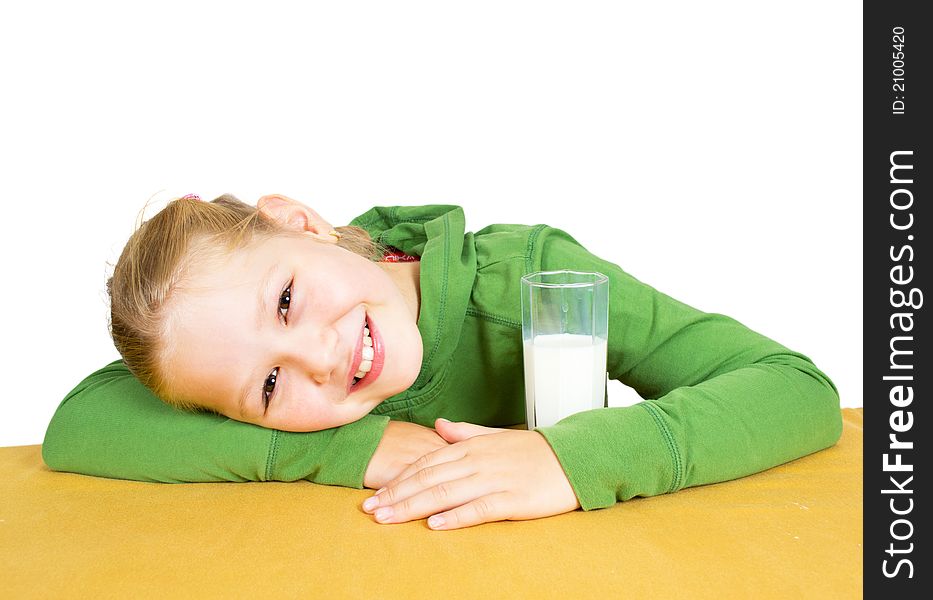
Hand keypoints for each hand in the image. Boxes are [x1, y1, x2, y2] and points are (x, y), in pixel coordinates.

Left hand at [361, 418, 580, 529]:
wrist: (574, 458)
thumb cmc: (534, 451)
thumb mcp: (497, 437)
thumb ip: (465, 433)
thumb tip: (439, 426)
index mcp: (472, 447)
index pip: (426, 462)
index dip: (398, 478)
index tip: (375, 492)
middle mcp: (477, 462)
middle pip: (428, 479)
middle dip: (396, 495)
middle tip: (369, 509)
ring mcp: (494, 480)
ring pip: (445, 493)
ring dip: (413, 507)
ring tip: (388, 518)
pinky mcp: (512, 499)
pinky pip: (479, 509)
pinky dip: (455, 517)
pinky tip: (435, 525)